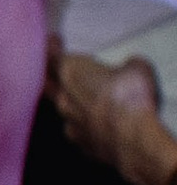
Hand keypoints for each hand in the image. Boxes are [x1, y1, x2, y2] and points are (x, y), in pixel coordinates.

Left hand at [50, 45, 176, 184]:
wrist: (132, 139)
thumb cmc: (131, 97)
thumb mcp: (136, 67)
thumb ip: (127, 65)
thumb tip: (129, 68)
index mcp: (71, 71)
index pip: (52, 56)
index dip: (51, 48)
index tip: (51, 41)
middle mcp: (63, 97)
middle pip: (48, 83)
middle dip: (49, 75)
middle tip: (52, 69)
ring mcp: (69, 122)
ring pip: (62, 109)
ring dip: (70, 103)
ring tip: (81, 99)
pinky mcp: (80, 143)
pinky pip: (77, 130)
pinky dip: (83, 126)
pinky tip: (94, 124)